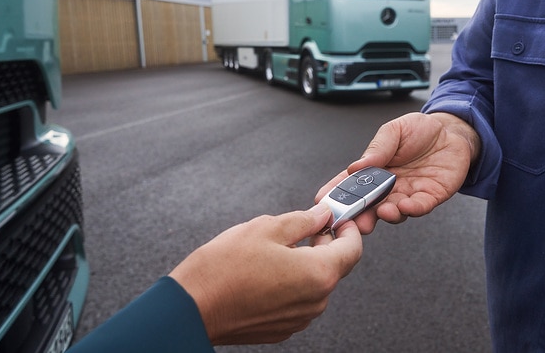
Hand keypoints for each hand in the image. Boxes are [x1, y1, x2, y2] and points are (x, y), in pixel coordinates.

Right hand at [169, 203, 361, 344]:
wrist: (192, 307)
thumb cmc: (224, 268)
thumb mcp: (266, 227)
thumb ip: (303, 220)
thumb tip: (322, 215)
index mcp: (318, 273)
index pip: (353, 249)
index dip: (348, 229)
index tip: (339, 219)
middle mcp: (315, 301)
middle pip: (334, 267)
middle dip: (324, 245)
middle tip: (304, 227)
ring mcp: (298, 319)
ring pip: (314, 284)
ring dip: (305, 264)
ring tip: (276, 249)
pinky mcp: (282, 328)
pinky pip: (297, 300)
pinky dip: (291, 283)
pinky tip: (266, 271)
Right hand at [316, 112, 478, 233]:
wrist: (453, 132)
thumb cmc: (420, 130)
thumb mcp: (394, 130)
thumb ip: (378, 148)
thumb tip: (355, 166)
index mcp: (375, 169)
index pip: (352, 184)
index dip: (336, 192)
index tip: (322, 200)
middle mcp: (389, 186)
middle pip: (369, 204)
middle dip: (358, 214)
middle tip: (350, 220)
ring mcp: (408, 193)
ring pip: (393, 211)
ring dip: (385, 215)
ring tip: (381, 213)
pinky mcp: (430, 197)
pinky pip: (419, 208)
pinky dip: (411, 210)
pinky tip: (405, 206)